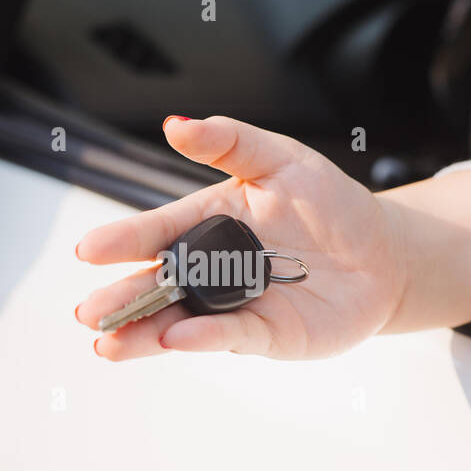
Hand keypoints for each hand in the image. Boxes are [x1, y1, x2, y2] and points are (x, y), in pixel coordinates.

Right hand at [75, 116, 404, 359]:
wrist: (383, 253)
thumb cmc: (330, 203)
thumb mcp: (281, 158)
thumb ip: (229, 142)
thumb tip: (176, 124)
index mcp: (208, 223)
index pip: (159, 232)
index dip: (124, 241)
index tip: (89, 250)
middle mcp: (213, 268)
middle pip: (158, 285)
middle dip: (122, 299)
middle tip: (87, 313)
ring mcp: (235, 305)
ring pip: (180, 321)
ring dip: (143, 333)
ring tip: (108, 345)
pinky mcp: (267, 335)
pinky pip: (231, 336)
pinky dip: (204, 337)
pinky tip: (175, 340)